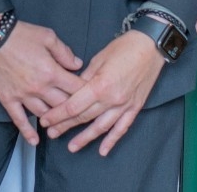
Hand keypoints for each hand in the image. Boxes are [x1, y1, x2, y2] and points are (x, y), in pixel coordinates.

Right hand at [0, 21, 84, 145]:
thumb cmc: (20, 34)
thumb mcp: (47, 36)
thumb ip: (64, 52)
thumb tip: (77, 65)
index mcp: (51, 71)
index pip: (76, 89)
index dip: (87, 92)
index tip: (92, 95)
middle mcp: (39, 87)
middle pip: (63, 105)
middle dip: (74, 109)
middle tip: (81, 112)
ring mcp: (23, 95)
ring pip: (44, 114)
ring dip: (54, 121)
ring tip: (61, 126)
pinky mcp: (8, 99)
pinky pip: (19, 119)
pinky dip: (27, 131)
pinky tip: (35, 140)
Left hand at [38, 30, 165, 155]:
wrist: (150, 47)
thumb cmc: (124, 48)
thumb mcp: (98, 59)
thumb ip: (84, 77)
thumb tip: (72, 89)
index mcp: (100, 85)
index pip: (73, 105)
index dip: (58, 114)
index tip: (46, 119)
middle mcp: (112, 99)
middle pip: (84, 117)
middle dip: (65, 126)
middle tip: (51, 133)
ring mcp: (124, 105)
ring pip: (101, 127)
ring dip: (85, 138)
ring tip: (71, 147)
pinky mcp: (135, 107)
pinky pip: (122, 128)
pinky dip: (112, 140)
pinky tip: (103, 150)